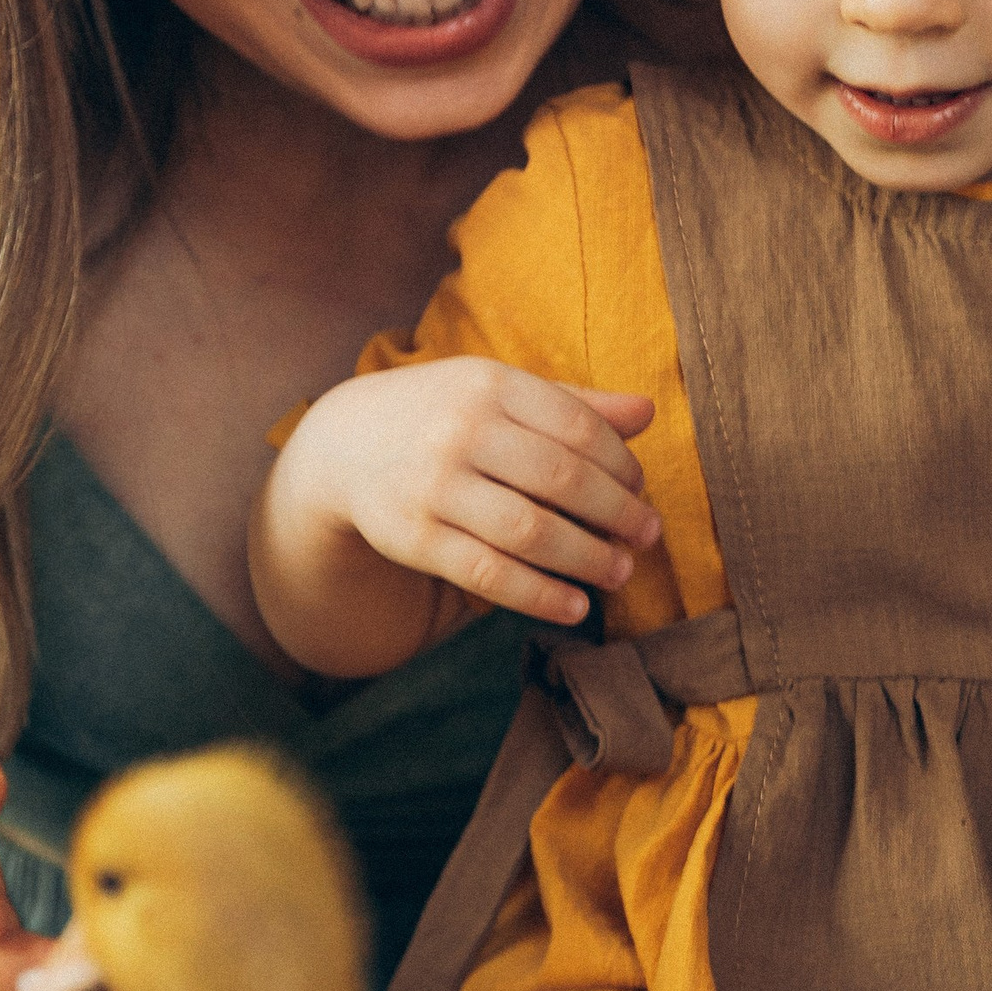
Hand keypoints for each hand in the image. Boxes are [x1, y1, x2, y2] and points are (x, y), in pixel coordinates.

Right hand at [258, 363, 660, 663]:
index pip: (579, 428)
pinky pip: (489, 575)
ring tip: (620, 572)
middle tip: (648, 536)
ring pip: (530, 532)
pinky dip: (539, 596)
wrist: (344, 446)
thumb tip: (648, 411)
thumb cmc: (444, 415)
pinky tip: (574, 606)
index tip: (640, 489)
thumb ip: (573, 403)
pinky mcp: (414, 537)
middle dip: (617, 514)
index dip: (621, 465)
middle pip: (562, 480)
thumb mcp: (499, 392)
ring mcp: (434, 486)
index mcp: (491, 384)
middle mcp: (461, 430)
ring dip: (588, 559)